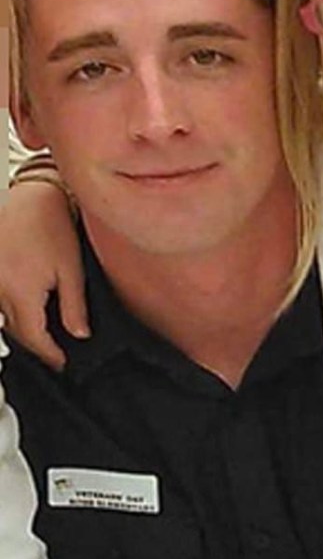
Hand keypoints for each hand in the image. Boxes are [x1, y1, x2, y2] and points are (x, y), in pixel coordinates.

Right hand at [0, 182, 88, 368]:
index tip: (62, 363)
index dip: (51, 355)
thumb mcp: (71, 270)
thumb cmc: (50, 225)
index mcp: (22, 294)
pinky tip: (28, 304)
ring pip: (4, 318)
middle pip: (17, 332)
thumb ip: (74, 307)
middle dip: (38, 344)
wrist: (28, 196)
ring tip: (46, 328)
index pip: (35, 340)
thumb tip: (79, 334)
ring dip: (23, 326)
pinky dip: (12, 308)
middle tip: (58, 350)